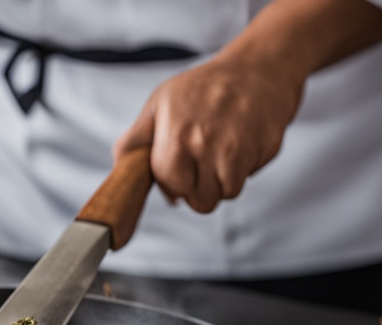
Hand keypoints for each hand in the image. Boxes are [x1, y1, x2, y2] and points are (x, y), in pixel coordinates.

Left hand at [112, 0, 381, 214]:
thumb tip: (120, 165)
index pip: (173, 188)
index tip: (181, 173)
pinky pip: (248, 179)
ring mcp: (237, 148)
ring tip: (221, 154)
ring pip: (226, 194)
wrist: (257, 67)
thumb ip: (135, 138)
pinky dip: (244, 171)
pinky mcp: (262, 148)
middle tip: (203, 166)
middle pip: (201, 200)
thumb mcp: (159, 103)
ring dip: (223, 182)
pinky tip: (240, 148)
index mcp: (176, 137)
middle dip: (200, 189)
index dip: (176, 186)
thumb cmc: (204, 86)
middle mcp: (205, 145)